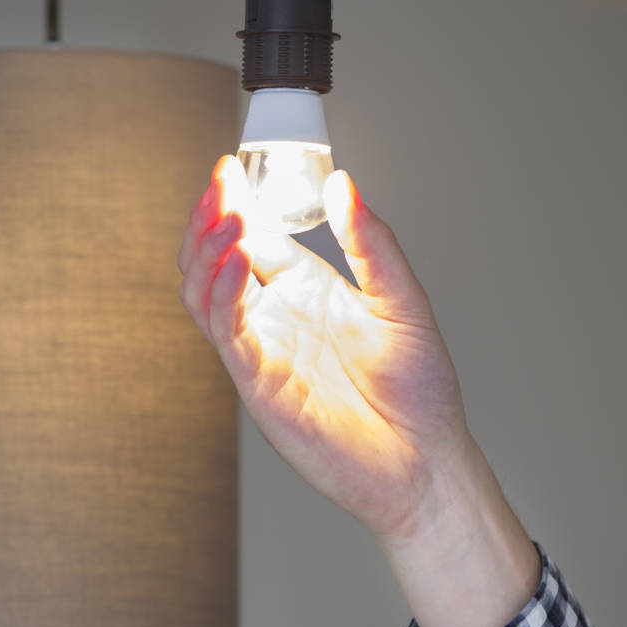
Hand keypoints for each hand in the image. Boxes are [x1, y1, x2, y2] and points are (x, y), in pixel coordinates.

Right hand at [179, 156, 538, 626]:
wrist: (424, 459)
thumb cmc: (417, 391)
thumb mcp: (401, 300)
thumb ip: (370, 243)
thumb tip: (344, 184)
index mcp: (303, 291)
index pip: (250, 237)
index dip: (234, 202)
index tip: (230, 167)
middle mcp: (273, 316)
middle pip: (211, 259)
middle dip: (207, 219)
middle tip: (220, 185)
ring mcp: (259, 347)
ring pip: (201, 291)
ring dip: (206, 251)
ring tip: (228, 219)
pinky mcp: (255, 381)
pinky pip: (223, 330)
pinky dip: (222, 292)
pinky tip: (237, 262)